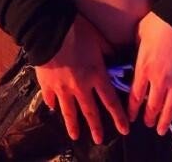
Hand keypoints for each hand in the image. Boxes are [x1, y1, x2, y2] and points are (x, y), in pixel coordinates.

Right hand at [34, 12, 130, 144]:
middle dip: (96, 127)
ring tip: (76, 136)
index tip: (124, 130)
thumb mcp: (98, 38)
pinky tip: (52, 109)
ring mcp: (62, 88)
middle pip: (90, 111)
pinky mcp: (47, 85)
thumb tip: (115, 58)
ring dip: (73, 125)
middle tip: (99, 140)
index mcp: (96, 75)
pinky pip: (50, 99)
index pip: (110, 101)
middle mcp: (81, 86)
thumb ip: (108, 51)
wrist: (49, 31)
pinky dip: (51, 105)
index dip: (118, 116)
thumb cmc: (77, 31)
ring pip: (69, 111)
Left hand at [128, 11, 171, 135]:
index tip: (131, 118)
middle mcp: (159, 79)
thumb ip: (136, 50)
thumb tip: (134, 59)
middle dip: (149, 118)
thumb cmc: (160, 22)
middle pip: (153, 106)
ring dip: (165, 122)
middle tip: (148, 124)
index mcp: (144, 68)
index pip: (135, 96)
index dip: (133, 110)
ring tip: (161, 130)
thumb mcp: (140, 33)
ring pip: (170, 109)